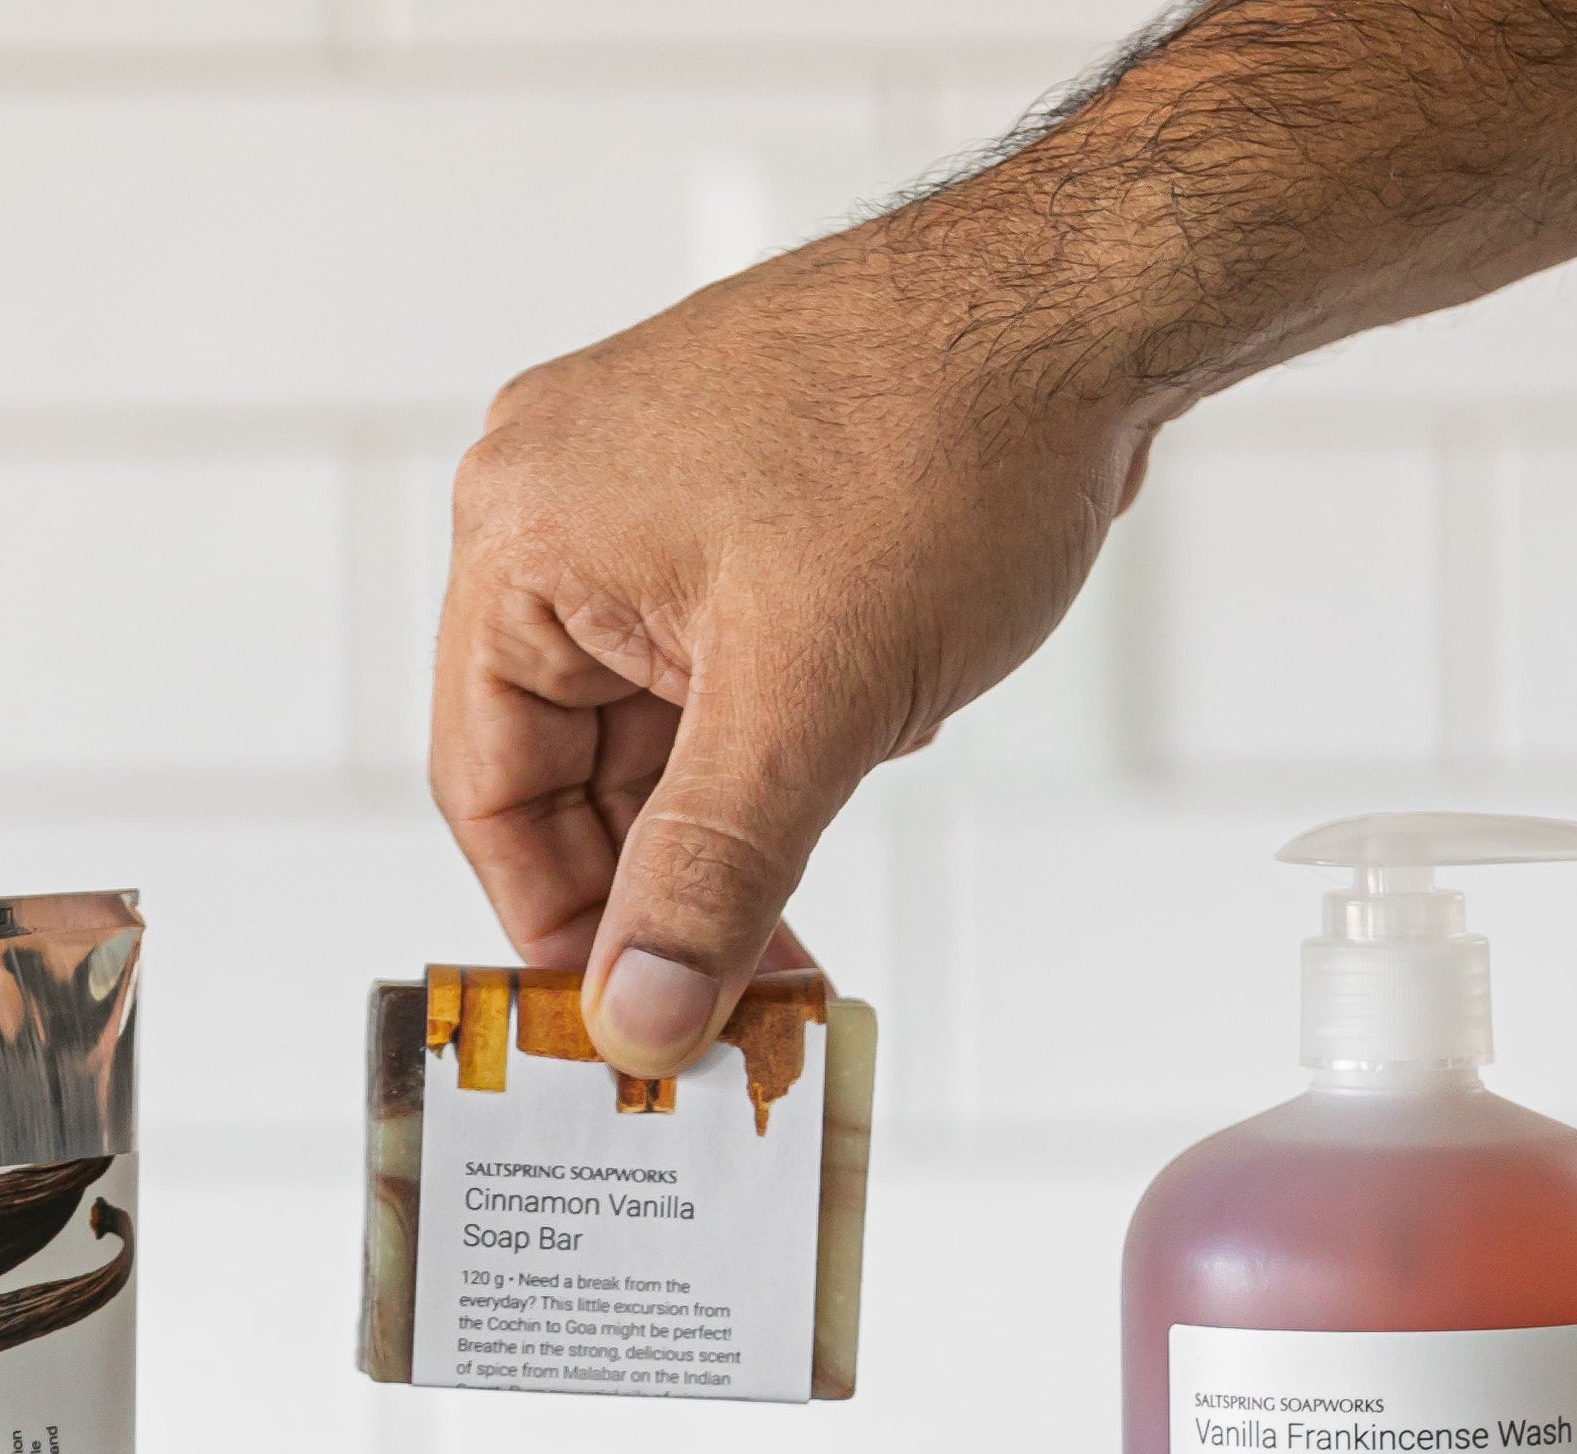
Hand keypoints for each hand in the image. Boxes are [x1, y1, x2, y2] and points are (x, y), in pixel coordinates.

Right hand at [431, 205, 1155, 1075]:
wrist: (1088, 305)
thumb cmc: (943, 440)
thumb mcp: (812, 701)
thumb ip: (712, 872)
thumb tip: (642, 1012)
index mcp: (525, 536)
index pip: (487, 787)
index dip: (553, 923)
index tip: (619, 1025)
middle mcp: (565, 513)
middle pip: (567, 773)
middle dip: (657, 893)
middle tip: (723, 1011)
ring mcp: (653, 512)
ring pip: (653, 741)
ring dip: (724, 838)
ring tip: (783, 940)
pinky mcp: (739, 521)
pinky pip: (717, 685)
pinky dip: (770, 764)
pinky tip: (836, 806)